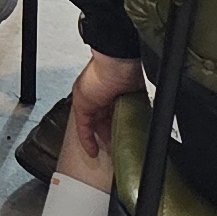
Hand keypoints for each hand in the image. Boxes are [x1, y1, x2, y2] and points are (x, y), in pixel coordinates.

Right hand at [65, 52, 141, 172]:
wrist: (119, 63)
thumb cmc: (98, 76)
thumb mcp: (81, 102)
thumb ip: (83, 121)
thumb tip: (87, 137)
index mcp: (87, 99)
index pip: (86, 125)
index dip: (89, 140)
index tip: (93, 152)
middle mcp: (102, 98)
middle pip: (104, 123)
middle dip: (107, 137)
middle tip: (112, 150)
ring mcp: (119, 96)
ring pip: (119, 119)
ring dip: (121, 130)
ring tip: (124, 143)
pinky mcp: (134, 94)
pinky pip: (135, 112)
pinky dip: (135, 121)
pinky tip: (135, 129)